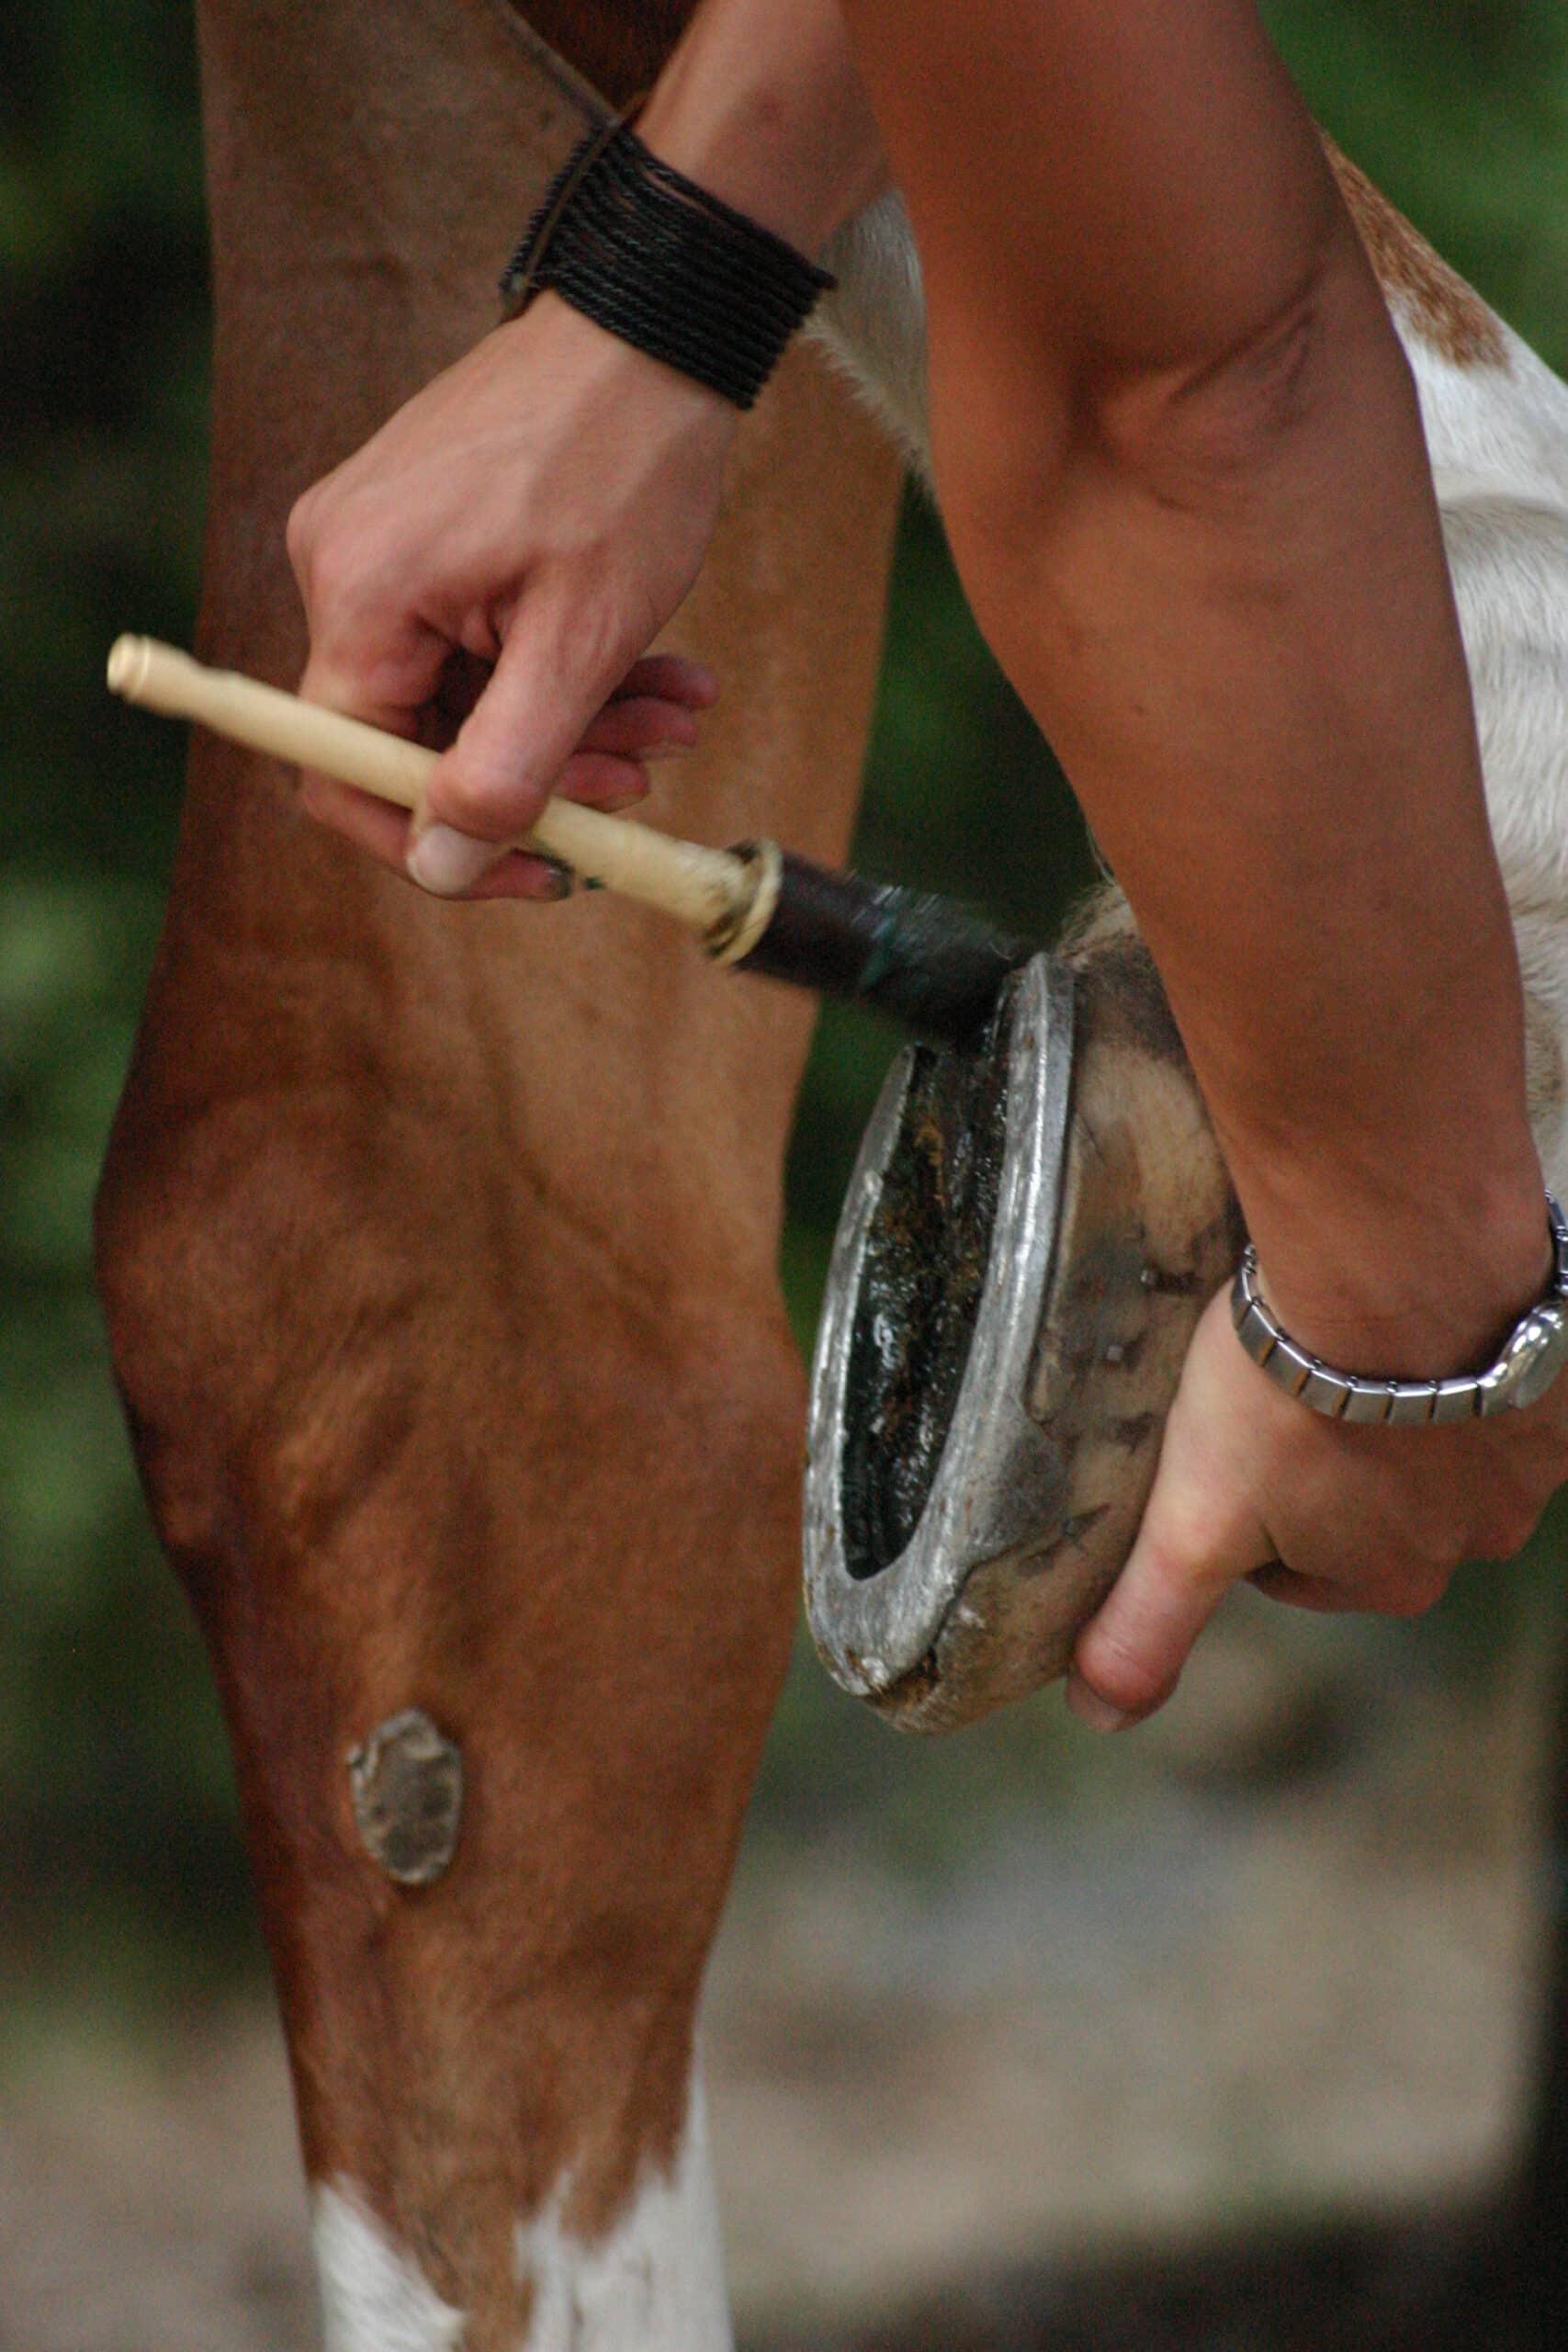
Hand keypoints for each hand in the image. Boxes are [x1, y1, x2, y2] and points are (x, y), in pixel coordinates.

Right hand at [286, 293, 739, 897]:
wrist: (655, 325)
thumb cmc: (624, 467)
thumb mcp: (580, 644)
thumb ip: (505, 767)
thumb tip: (443, 865)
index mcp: (359, 593)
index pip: (347, 773)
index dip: (439, 842)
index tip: (540, 869)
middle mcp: (343, 564)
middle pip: (418, 734)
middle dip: (542, 770)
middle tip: (643, 776)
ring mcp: (381, 540)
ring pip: (465, 690)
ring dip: (576, 718)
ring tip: (677, 712)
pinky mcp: (425, 527)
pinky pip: (480, 635)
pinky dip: (564, 662)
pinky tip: (657, 670)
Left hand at [1065, 1276, 1567, 1731]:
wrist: (1397, 1264)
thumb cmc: (1288, 1395)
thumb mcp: (1190, 1523)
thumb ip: (1149, 1621)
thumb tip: (1101, 1712)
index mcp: (1390, 1578)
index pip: (1299, 1562)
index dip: (1250, 1501)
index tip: (1227, 1442)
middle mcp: (1479, 1533)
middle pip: (1379, 1504)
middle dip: (1330, 1456)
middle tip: (1281, 1382)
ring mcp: (1528, 1454)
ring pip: (1444, 1438)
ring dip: (1398, 1400)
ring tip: (1343, 1337)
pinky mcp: (1557, 1380)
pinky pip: (1502, 1376)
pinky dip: (1460, 1353)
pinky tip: (1413, 1313)